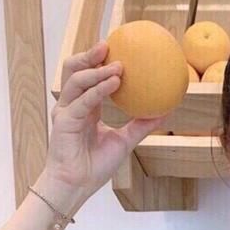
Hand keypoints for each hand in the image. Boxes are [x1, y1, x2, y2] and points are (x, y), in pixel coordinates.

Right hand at [45, 40, 171, 192]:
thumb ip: (141, 125)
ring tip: (118, 65)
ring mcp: (66, 112)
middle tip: (108, 44)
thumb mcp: (125, 141)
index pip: (88, 78)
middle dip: (88, 55)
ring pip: (76, 80)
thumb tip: (165, 112)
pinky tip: (114, 83)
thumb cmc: (95, 165)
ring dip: (97, 70)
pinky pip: (83, 101)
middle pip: (74, 71)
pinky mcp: (64, 122)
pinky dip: (98, 90)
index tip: (116, 49)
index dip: (97, 62)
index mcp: (85, 109)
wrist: (77, 185)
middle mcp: (72, 106)